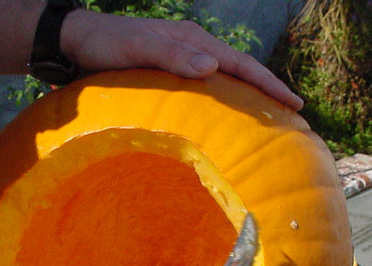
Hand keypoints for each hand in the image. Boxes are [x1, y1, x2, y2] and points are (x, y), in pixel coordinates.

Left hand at [62, 10, 303, 110]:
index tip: (294, 103)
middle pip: (240, 71)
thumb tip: (214, 66)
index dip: (268, 84)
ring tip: (269, 118)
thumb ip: (172, 55)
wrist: (77, 42)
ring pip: (225, 80)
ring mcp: (183, 61)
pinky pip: (208, 89)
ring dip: (248, 97)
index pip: (241, 64)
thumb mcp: (136, 48)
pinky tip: (226, 118)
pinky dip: (224, 101)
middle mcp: (193, 49)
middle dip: (267, 90)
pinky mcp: (170, 74)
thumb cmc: (104, 46)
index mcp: (193, 41)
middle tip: (293, 114)